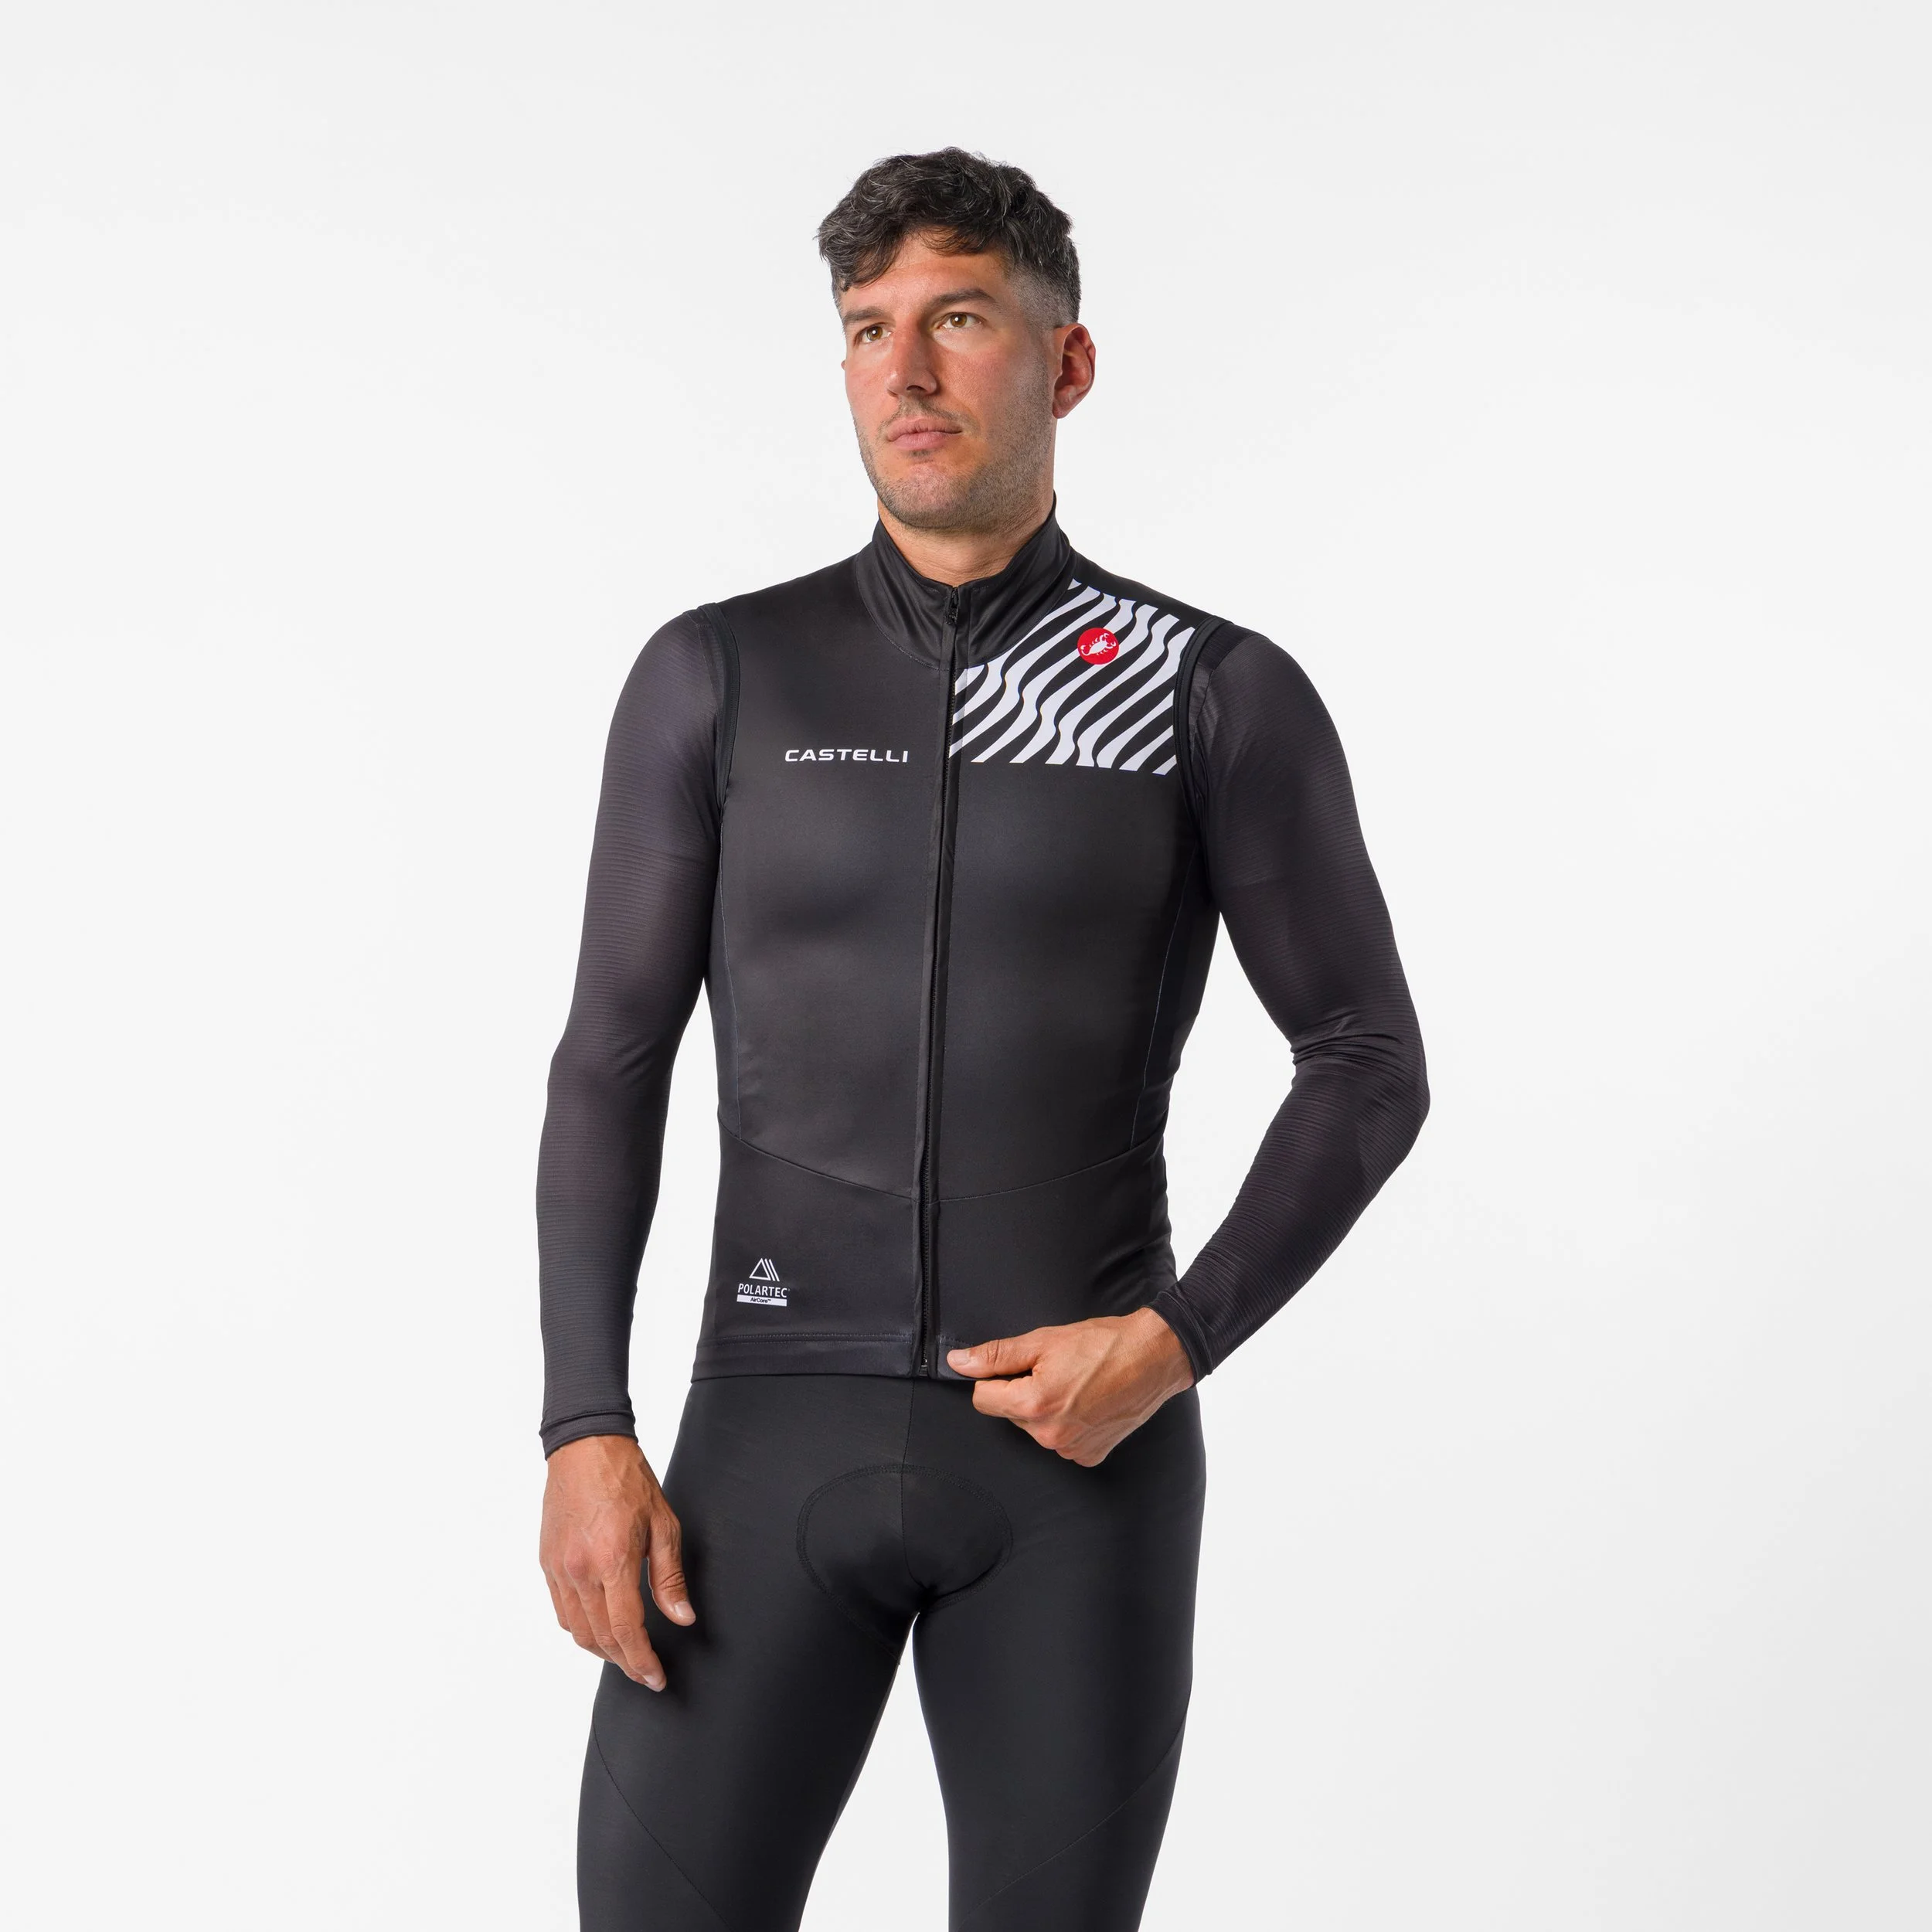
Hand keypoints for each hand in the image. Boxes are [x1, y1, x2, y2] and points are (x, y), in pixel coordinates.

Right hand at [540, 1434, 693, 1688]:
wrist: (586, 1448)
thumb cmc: (628, 1480)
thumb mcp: (663, 1525)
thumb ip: (670, 1577)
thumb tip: (682, 1618)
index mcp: (613, 1561)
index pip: (626, 1630)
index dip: (642, 1662)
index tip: (656, 1678)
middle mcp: (581, 1571)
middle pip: (600, 1639)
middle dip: (625, 1663)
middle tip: (645, 1672)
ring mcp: (559, 1569)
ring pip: (577, 1631)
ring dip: (602, 1651)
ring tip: (626, 1653)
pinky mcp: (547, 1563)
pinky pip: (562, 1611)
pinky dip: (581, 1628)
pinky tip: (600, 1626)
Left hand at [946, 1307, 1195, 1465]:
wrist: (1153, 1357)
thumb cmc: (1103, 1344)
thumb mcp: (1043, 1340)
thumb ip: (996, 1355)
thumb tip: (959, 1362)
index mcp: (1033, 1405)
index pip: (983, 1399)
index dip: (994, 1378)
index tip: (1018, 1366)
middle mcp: (1050, 1435)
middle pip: (1011, 1414)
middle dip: (1022, 1392)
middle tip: (1054, 1370)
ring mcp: (1071, 1450)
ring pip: (1036, 1428)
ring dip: (1046, 1409)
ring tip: (1075, 1384)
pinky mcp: (1089, 1456)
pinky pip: (1061, 1441)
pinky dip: (1068, 1424)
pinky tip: (1087, 1403)